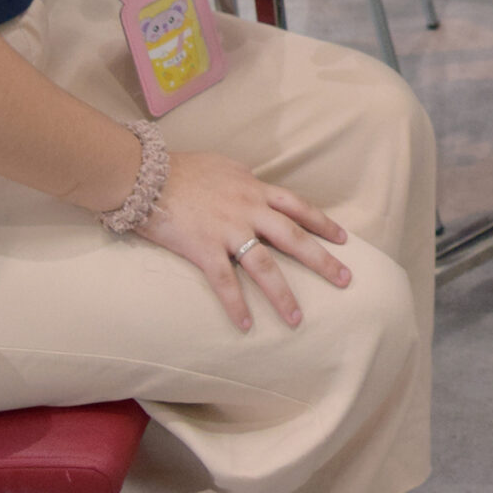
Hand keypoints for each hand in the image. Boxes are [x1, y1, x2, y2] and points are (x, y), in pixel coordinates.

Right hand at [138, 148, 350, 329]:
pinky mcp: (203, 248)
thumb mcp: (224, 166)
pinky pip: (224, 282)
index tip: (343, 239)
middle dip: (322, 260)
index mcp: (255, 189)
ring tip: (297, 319)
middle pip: (294, 237)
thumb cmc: (183, 168)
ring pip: (265, 266)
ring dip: (283, 294)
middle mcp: (249, 209)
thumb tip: (253, 182)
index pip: (298, 207)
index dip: (323, 223)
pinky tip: (246, 326)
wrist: (146, 173)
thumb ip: (244, 179)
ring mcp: (228, 230)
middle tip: (345, 279)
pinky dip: (236, 305)